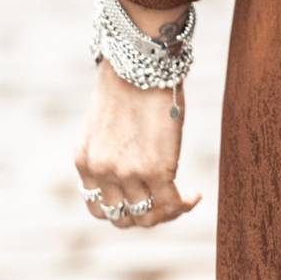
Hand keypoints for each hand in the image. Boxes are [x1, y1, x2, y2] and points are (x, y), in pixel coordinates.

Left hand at [74, 56, 200, 229]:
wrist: (140, 61)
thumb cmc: (127, 83)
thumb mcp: (104, 126)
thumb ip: (109, 153)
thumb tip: (131, 171)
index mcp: (85, 162)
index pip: (100, 209)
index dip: (123, 210)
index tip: (141, 200)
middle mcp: (101, 172)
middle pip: (124, 218)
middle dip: (145, 214)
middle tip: (164, 201)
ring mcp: (128, 174)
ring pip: (148, 216)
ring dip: (168, 212)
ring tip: (182, 199)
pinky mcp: (156, 169)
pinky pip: (172, 204)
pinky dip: (185, 205)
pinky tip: (196, 195)